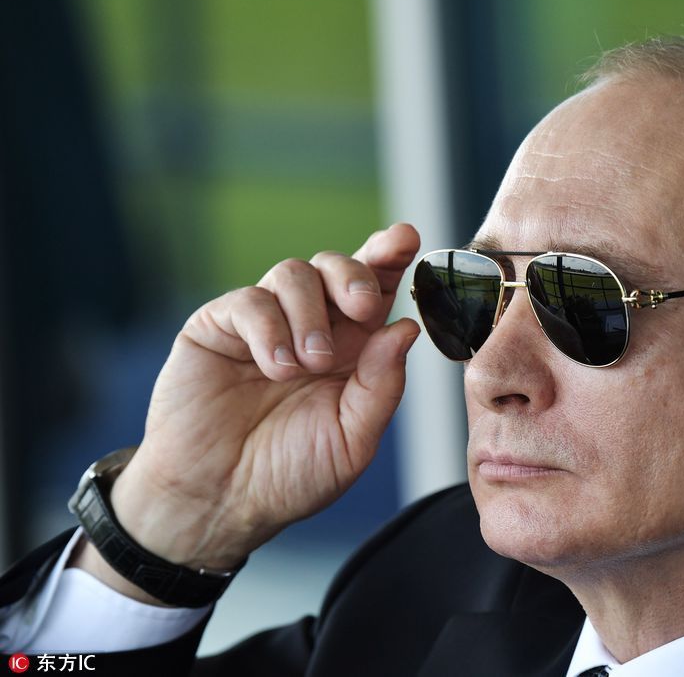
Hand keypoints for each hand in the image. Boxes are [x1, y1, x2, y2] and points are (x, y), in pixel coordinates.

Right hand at [87, 224, 420, 581]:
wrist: (220, 501)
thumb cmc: (289, 475)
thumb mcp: (353, 440)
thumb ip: (381, 386)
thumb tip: (406, 328)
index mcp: (352, 349)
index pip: (376, 289)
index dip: (391, 256)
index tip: (407, 239)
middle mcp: (311, 327)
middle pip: (337, 266)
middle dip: (356, 274)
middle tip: (362, 307)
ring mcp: (264, 324)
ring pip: (295, 273)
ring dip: (310, 314)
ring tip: (309, 365)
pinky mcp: (219, 327)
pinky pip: (250, 301)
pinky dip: (269, 329)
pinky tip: (276, 368)